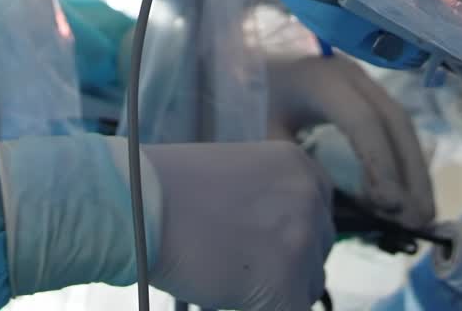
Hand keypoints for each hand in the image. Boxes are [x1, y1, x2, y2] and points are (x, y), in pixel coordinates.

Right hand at [147, 140, 333, 310]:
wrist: (142, 203)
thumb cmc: (174, 188)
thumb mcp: (240, 175)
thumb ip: (272, 198)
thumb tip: (284, 238)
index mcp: (298, 166)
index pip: (319, 212)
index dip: (290, 231)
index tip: (262, 237)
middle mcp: (310, 199)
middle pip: (318, 251)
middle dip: (285, 261)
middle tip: (240, 257)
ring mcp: (302, 244)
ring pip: (307, 286)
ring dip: (276, 288)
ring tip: (229, 270)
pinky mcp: (286, 288)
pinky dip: (260, 309)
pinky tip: (230, 291)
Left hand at [267, 54, 434, 226]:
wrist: (249, 60)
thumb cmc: (254, 96)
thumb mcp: (265, 130)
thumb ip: (296, 164)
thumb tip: (333, 204)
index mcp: (321, 80)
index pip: (362, 121)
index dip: (380, 163)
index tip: (389, 205)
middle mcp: (350, 75)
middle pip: (394, 121)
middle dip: (411, 172)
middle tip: (419, 219)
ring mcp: (362, 81)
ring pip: (402, 123)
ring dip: (415, 169)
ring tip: (422, 216)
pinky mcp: (366, 92)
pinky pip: (394, 125)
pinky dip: (406, 159)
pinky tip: (409, 193)